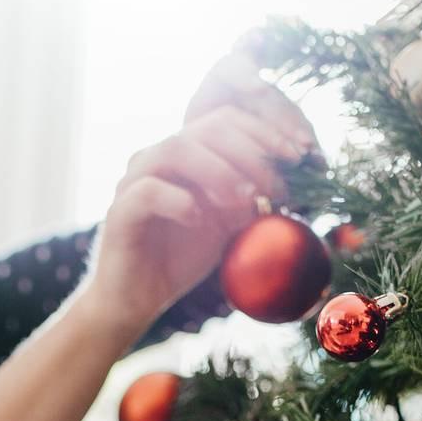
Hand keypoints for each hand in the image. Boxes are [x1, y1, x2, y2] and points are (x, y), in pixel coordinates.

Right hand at [78, 55, 317, 340]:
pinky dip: (181, 202)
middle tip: (276, 188)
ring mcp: (134, 180)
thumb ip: (251, 200)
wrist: (136, 299)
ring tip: (246, 201)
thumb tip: (296, 185)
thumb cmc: (181, 260)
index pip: (228, 121)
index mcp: (185, 154)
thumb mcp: (227, 225)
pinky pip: (150, 191)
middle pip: (208, 128)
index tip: (301, 154)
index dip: (267, 132)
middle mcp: (158, 157)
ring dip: (220, 172)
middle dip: (251, 153)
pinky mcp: (120, 211)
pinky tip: (202, 222)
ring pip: (177, 149)